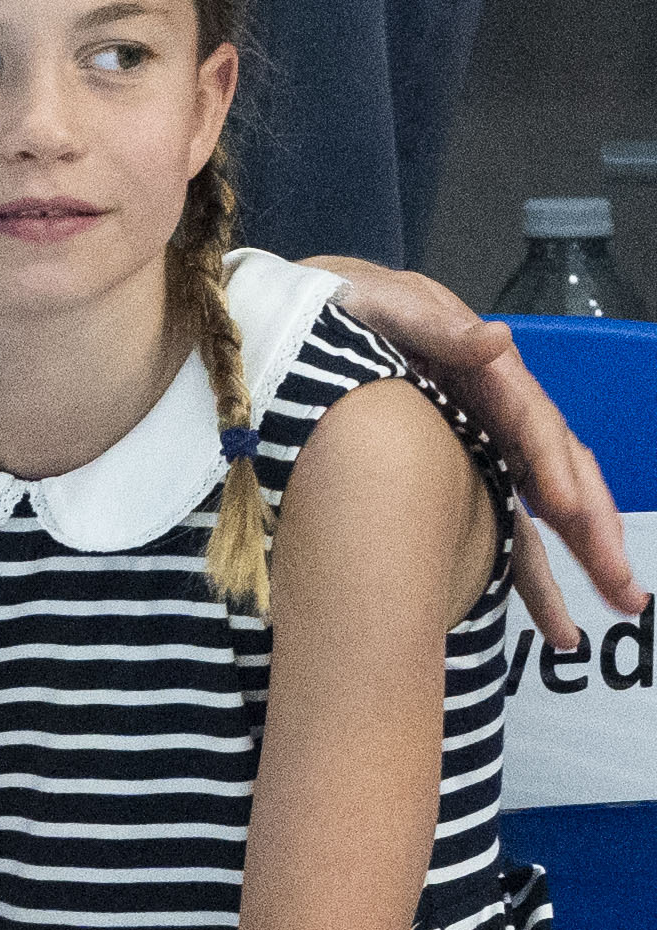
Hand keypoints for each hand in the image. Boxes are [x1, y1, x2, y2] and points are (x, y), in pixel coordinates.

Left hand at [320, 259, 647, 644]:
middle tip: (624, 584)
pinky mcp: (462, 479)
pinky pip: (508, 532)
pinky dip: (532, 579)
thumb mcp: (379, 302)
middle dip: (595, 528)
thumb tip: (496, 341)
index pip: (532, 420)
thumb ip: (432, 323)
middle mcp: (498, 414)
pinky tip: (556, 626)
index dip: (551, 462)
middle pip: (560, 473)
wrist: (304, 319)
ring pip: (547, 510)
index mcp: (483, 372)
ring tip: (621, 605)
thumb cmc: (343, 308)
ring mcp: (484, 450)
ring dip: (585, 557)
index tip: (565, 508)